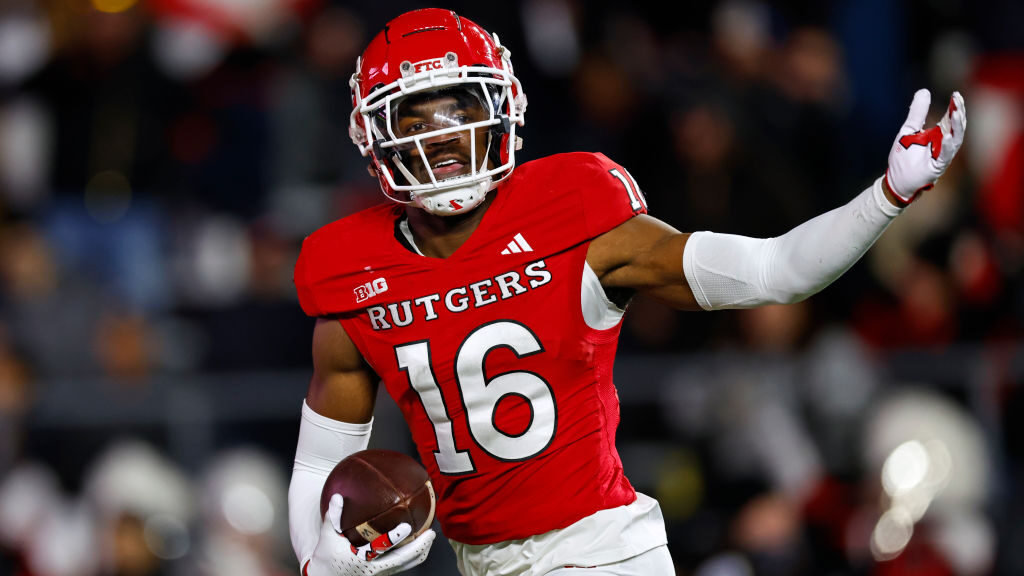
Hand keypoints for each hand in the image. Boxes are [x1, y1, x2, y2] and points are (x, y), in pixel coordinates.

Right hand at [303, 494, 434, 575]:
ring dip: (420, 552)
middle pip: (404, 560)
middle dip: (420, 547)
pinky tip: (418, 542)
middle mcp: (375, 568)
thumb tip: (337, 496)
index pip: (382, 549)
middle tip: (432, 533)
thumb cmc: (327, 556)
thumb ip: (333, 516)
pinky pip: (402, 564)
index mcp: (363, 560)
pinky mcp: (382, 573)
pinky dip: (412, 554)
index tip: (407, 527)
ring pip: (407, 565)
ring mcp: (381, 572)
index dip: (395, 538)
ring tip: (430, 537)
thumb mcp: (327, 536)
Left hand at [885, 89, 966, 204]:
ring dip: (956, 126)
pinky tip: (946, 136)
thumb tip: (924, 91)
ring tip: (956, 112)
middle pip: (957, 127)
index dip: (955, 106)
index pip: (951, 118)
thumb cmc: (903, 157)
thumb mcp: (908, 130)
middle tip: (958, 99)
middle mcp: (944, 144)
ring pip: (955, 139)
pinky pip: (945, 156)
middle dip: (958, 112)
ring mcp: (942, 156)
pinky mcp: (937, 167)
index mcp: (939, 134)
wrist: (895, 180)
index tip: (956, 94)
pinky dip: (947, 146)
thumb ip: (917, 113)